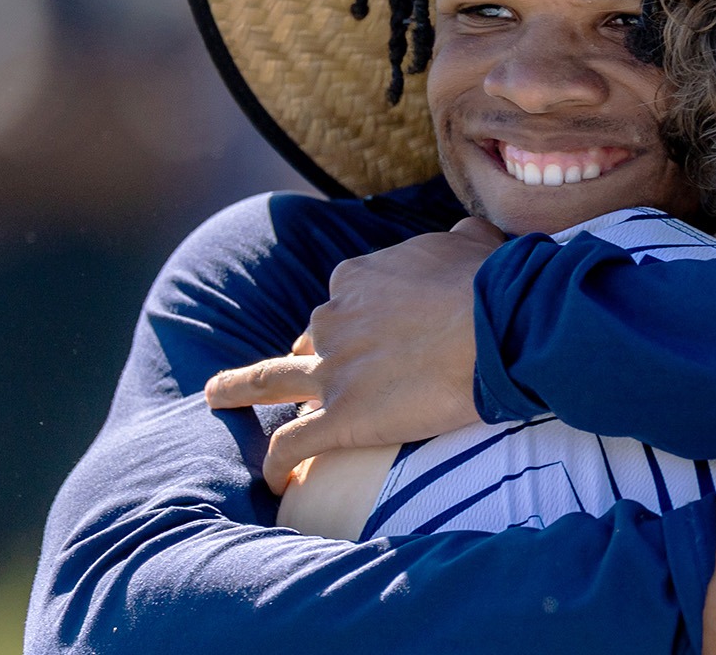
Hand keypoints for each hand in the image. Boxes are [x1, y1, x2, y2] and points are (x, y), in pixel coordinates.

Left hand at [204, 217, 504, 492]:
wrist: (499, 327)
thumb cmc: (492, 284)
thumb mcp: (469, 241)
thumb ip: (454, 237)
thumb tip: (461, 234)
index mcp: (358, 279)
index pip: (342, 303)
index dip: (355, 321)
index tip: (375, 335)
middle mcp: (334, 321)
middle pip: (310, 343)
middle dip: (313, 357)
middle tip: (325, 378)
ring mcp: (334, 372)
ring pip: (270, 382)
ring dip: (240, 388)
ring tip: (216, 396)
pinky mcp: (342, 419)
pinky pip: (292, 445)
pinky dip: (277, 464)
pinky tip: (271, 480)